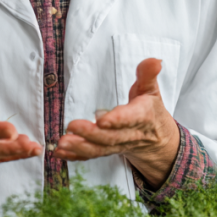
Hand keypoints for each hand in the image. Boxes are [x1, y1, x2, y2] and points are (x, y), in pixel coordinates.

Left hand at [52, 58, 179, 188]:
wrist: (156, 138)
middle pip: (111, 137)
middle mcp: (130, 134)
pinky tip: (60, 152)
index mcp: (142, 116)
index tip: (101, 119)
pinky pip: (91, 156)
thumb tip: (155, 60)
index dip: (117, 120)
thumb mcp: (151, 90)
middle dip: (91, 134)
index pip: (130, 119)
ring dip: (80, 147)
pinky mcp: (107, 151)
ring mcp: (117, 145)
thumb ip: (148, 75)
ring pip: (100, 149)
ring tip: (62, 142)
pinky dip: (75, 156)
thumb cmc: (150, 109)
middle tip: (72, 126)